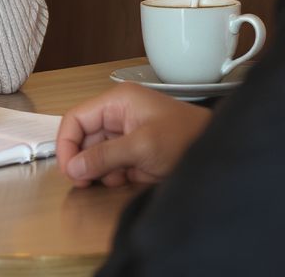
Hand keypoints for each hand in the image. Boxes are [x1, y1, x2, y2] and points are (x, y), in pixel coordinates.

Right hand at [55, 85, 211, 187]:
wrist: (217, 154)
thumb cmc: (186, 138)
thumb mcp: (142, 146)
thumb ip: (105, 156)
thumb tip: (74, 167)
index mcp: (117, 102)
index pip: (76, 118)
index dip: (67, 143)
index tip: (68, 169)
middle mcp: (118, 115)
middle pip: (84, 138)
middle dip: (83, 160)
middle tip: (85, 181)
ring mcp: (126, 134)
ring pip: (95, 154)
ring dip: (100, 170)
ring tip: (117, 177)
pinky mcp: (134, 152)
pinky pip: (110, 165)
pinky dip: (113, 175)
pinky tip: (129, 178)